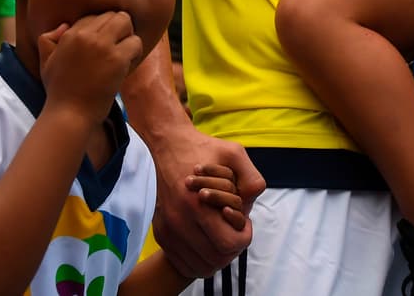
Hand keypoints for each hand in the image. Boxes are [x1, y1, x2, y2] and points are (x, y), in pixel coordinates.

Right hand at [39, 13, 141, 124]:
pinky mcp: (117, 59)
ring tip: (123, 54)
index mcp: (70, 34)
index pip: (94, 16)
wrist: (70, 114)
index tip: (103, 45)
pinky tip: (127, 65)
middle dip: (118, 28)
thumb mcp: (46, 62)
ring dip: (128, 37)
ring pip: (126, 22)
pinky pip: (135, 42)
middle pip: (112, 15)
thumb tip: (65, 25)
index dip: (101, 29)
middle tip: (117, 47)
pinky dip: (135, 52)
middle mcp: (86, 36)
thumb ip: (49, 40)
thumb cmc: (59, 91)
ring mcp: (103, 46)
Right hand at [151, 124, 264, 277]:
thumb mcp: (234, 153)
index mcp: (197, 204)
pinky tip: (208, 242)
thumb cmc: (202, 150)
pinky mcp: (161, 234)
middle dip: (233, 248)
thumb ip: (251, 178)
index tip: (244, 222)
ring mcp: (167, 231)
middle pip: (216, 259)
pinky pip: (183, 263)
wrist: (166, 146)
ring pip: (199, 266)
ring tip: (222, 236)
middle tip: (235, 230)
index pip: (228, 244)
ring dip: (217, 257)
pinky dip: (200, 259)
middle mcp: (179, 222)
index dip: (243, 236)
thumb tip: (252, 203)